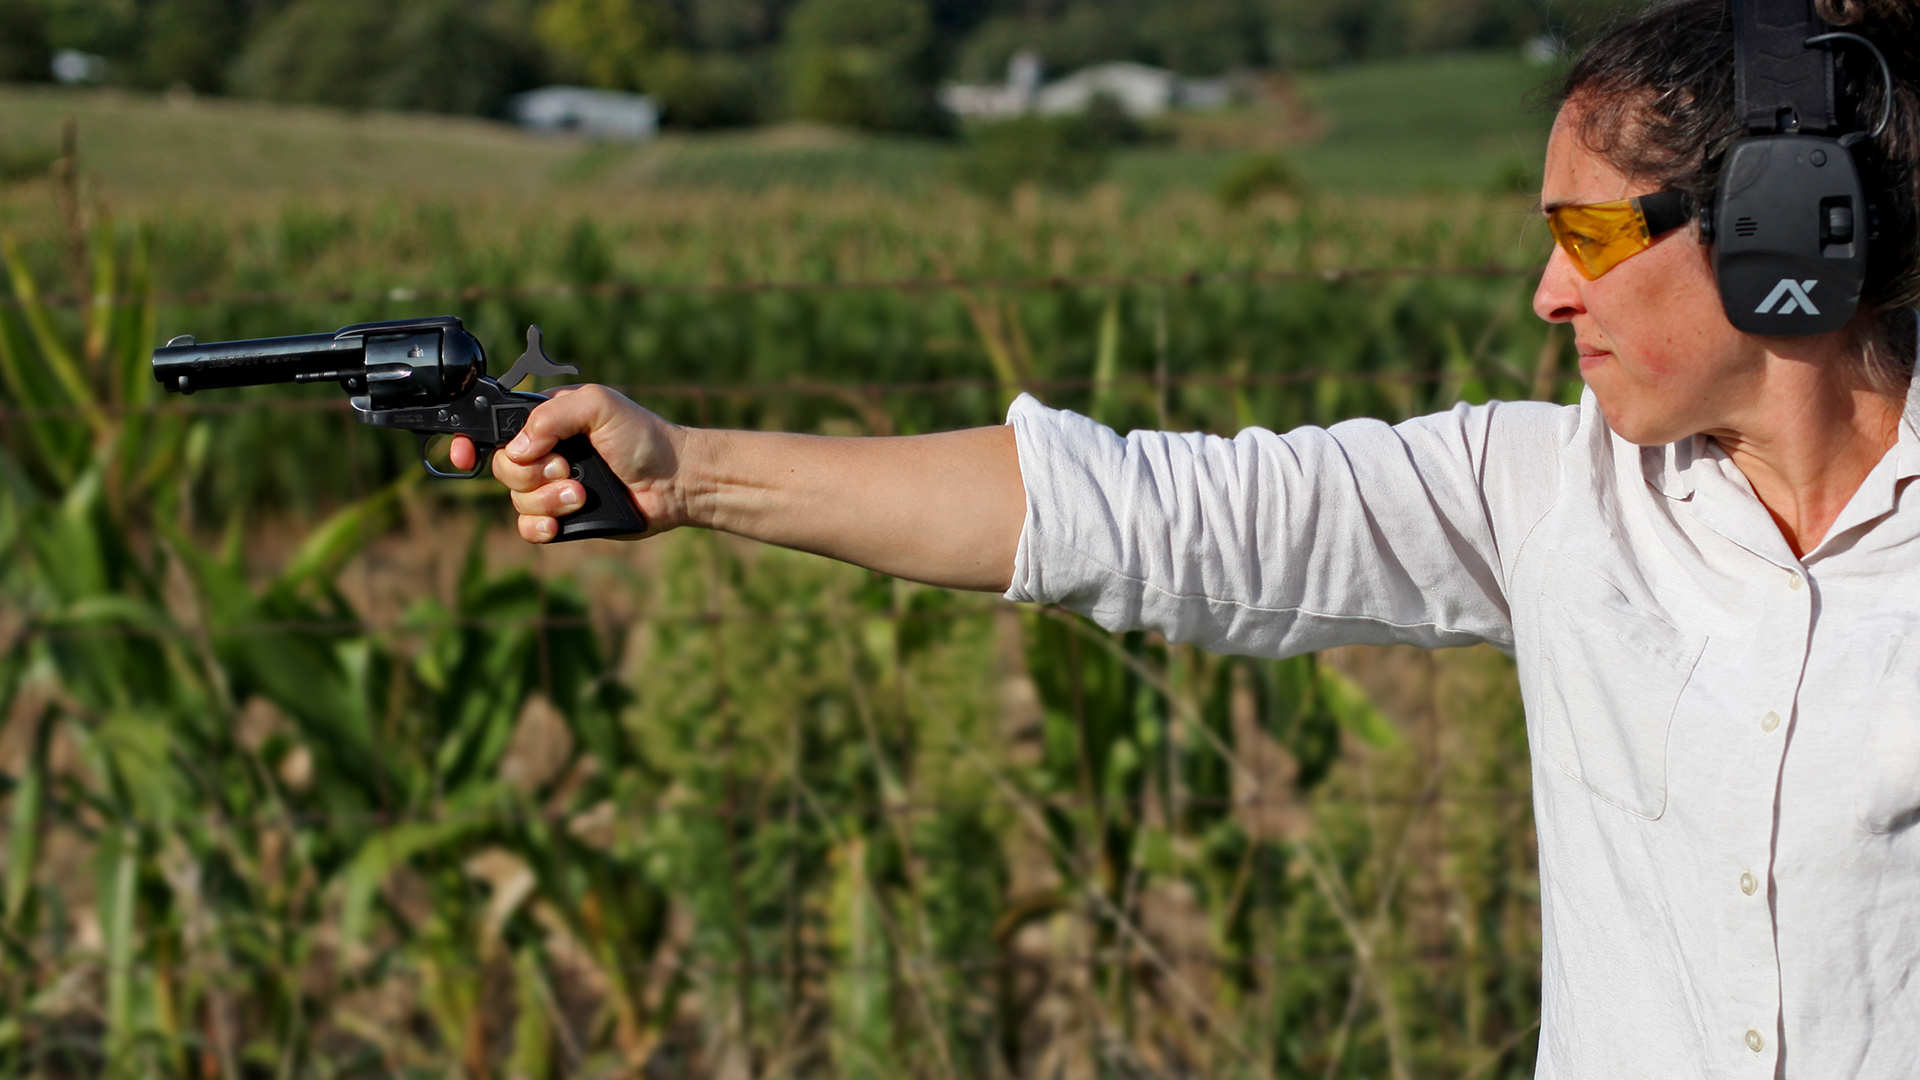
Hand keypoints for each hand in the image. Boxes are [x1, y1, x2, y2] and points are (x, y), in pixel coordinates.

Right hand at [449, 384, 690, 543]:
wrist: (674, 481)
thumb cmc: (642, 436)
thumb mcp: (598, 405)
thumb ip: (553, 415)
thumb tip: (520, 446)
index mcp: (546, 421)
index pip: (494, 427)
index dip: (471, 440)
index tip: (463, 453)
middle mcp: (545, 453)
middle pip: (503, 467)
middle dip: (531, 472)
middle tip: (566, 467)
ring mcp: (552, 486)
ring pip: (517, 499)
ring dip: (547, 499)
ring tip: (582, 492)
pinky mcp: (563, 517)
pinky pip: (528, 528)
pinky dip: (539, 527)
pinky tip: (559, 524)